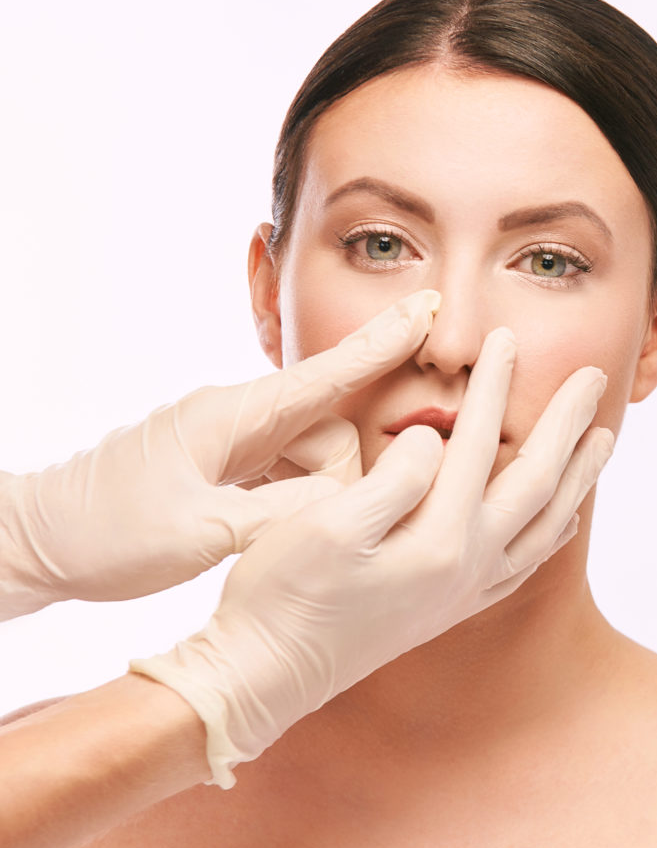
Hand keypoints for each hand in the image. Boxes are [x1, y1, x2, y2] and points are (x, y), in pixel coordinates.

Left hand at [0, 290, 441, 620]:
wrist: (33, 542)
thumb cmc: (104, 535)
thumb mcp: (199, 534)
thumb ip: (283, 517)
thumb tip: (347, 504)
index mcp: (233, 417)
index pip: (327, 374)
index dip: (384, 342)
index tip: (427, 305)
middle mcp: (239, 420)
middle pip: (328, 434)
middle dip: (336, 480)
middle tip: (287, 527)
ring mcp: (232, 443)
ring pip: (310, 459)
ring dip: (308, 501)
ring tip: (259, 541)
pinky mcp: (225, 468)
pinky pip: (284, 475)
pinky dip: (290, 503)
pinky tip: (267, 533)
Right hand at [130, 327, 613, 787]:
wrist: (264, 677)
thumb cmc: (282, 594)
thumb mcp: (327, 524)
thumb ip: (395, 478)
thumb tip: (435, 440)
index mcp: (439, 540)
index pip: (479, 444)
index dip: (494, 387)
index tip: (508, 339)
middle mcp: (468, 568)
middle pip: (536, 481)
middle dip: (566, 424)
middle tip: (593, 376)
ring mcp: (464, 592)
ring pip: (545, 525)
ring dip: (577, 476)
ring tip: (602, 440)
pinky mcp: (451, 608)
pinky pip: (524, 565)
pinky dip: (552, 535)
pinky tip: (563, 522)